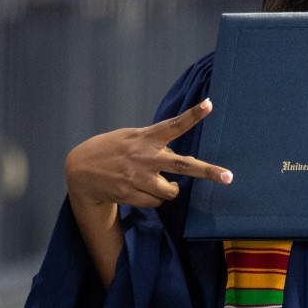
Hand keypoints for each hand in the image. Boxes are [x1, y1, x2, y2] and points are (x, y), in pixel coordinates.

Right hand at [64, 98, 231, 209]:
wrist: (79, 171)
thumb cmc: (112, 150)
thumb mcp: (131, 137)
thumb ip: (154, 143)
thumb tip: (177, 157)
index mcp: (145, 138)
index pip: (173, 125)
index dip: (193, 115)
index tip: (210, 104)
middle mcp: (144, 157)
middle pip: (182, 165)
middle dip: (208, 172)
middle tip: (228, 177)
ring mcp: (137, 177)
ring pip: (170, 192)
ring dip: (170, 190)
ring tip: (157, 182)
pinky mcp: (129, 194)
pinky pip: (156, 203)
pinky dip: (154, 199)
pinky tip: (140, 190)